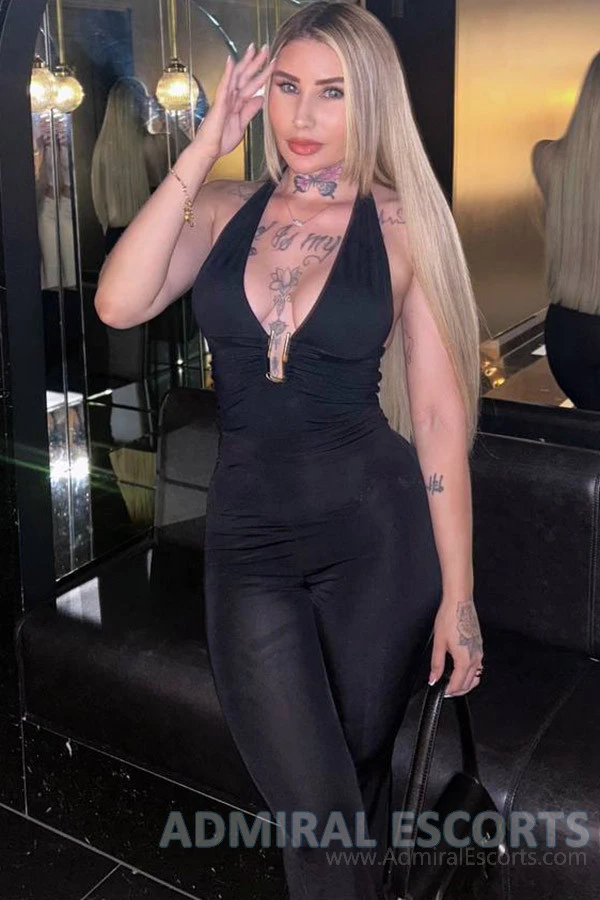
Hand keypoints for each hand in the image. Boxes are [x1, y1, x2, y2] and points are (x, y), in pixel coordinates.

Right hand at [192, 42, 277, 159]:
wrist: (209, 151)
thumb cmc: (221, 141)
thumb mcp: (242, 125)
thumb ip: (249, 111)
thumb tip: (259, 100)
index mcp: (237, 104)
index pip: (252, 85)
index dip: (262, 74)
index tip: (272, 64)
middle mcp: (231, 98)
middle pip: (246, 76)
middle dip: (256, 62)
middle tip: (266, 48)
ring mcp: (225, 99)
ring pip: (236, 76)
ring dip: (245, 62)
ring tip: (252, 48)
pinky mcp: (219, 104)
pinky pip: (224, 86)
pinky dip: (228, 74)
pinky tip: (231, 62)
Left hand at [428, 595, 483, 696]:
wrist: (460, 602)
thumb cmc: (449, 618)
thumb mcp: (439, 643)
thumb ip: (437, 664)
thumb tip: (433, 679)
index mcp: (465, 659)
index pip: (458, 684)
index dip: (448, 691)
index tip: (441, 692)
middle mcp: (475, 658)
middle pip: (470, 684)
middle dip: (458, 690)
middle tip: (446, 690)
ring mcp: (479, 652)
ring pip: (476, 676)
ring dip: (466, 683)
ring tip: (453, 683)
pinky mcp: (479, 646)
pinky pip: (477, 666)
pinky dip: (470, 673)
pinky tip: (460, 669)